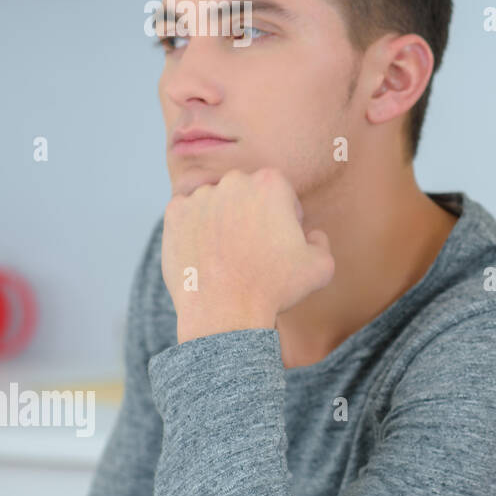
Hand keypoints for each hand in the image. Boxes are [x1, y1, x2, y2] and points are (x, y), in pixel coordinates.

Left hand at [161, 167, 334, 343]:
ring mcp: (200, 197)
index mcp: (271, 184)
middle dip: (252, 212)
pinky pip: (189, 215)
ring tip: (229, 253)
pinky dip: (196, 230)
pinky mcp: (174, 214)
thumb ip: (321, 241)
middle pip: (247, 191)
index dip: (285, 214)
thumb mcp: (321, 266)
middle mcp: (234, 182)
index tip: (282, 237)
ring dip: (223, 220)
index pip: (280, 190)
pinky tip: (208, 253)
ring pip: (217, 202)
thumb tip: (311, 235)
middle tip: (254, 245)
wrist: (226, 313)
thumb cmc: (275, 288)